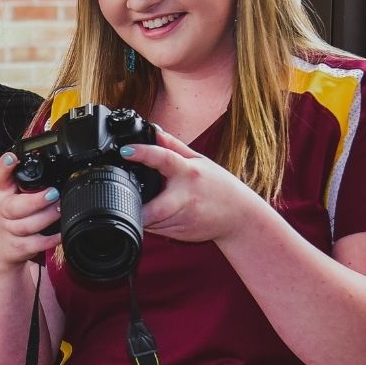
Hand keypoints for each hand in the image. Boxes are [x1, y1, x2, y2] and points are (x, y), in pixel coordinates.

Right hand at [0, 152, 62, 268]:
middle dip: (35, 201)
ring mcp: (9, 230)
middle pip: (15, 207)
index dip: (4, 165)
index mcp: (1, 192)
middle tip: (53, 193)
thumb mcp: (8, 193)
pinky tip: (60, 234)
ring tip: (60, 209)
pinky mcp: (19, 247)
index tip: (12, 158)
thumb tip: (46, 158)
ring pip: (27, 226)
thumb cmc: (7, 215)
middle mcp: (2, 211)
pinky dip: (50, 240)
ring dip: (46, 217)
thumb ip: (22, 178)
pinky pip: (36, 244)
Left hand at [124, 126, 256, 243]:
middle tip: (124, 196)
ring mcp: (184, 218)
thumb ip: (174, 147)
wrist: (241, 217)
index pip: (164, 159)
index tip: (126, 151)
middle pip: (154, 209)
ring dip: (141, 213)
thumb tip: (154, 130)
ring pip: (150, 221)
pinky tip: (161, 213)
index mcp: (188, 172)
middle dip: (136, 207)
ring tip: (149, 201)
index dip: (143, 154)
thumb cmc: (219, 186)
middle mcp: (185, 197)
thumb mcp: (200, 161)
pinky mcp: (180, 234)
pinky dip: (150, 222)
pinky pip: (155, 229)